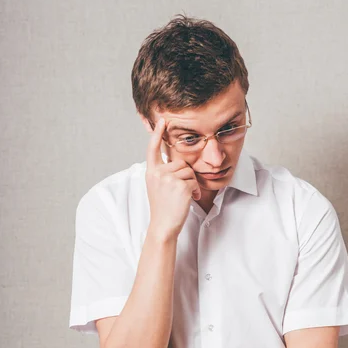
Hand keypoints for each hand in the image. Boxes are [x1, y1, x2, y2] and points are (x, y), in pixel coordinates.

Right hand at [145, 117, 200, 239]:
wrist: (163, 225)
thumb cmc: (163, 208)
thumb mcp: (158, 187)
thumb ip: (163, 173)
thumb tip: (179, 164)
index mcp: (151, 172)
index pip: (153, 149)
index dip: (157, 134)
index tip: (162, 121)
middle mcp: (158, 173)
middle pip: (180, 163)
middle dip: (185, 176)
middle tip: (181, 191)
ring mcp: (169, 179)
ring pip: (189, 171)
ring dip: (191, 184)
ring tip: (185, 196)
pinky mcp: (180, 186)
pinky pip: (194, 181)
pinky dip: (195, 190)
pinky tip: (190, 199)